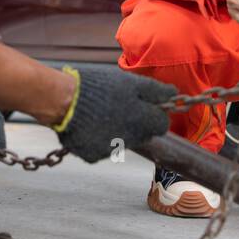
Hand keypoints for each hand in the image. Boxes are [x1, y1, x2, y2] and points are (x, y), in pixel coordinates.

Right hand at [54, 65, 173, 161]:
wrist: (63, 101)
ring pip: (122, 141)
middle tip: (119, 106)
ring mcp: (110, 150)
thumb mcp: (129, 82)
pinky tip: (88, 124)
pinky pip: (101, 148)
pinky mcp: (92, 155)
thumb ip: (154, 90)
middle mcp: (130, 139)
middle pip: (142, 134)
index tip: (145, 105)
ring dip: (117, 130)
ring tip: (100, 112)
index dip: (155, 113)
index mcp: (141, 120)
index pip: (162, 125)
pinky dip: (98, 138)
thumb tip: (175, 94)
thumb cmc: (98, 87)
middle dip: (137, 122)